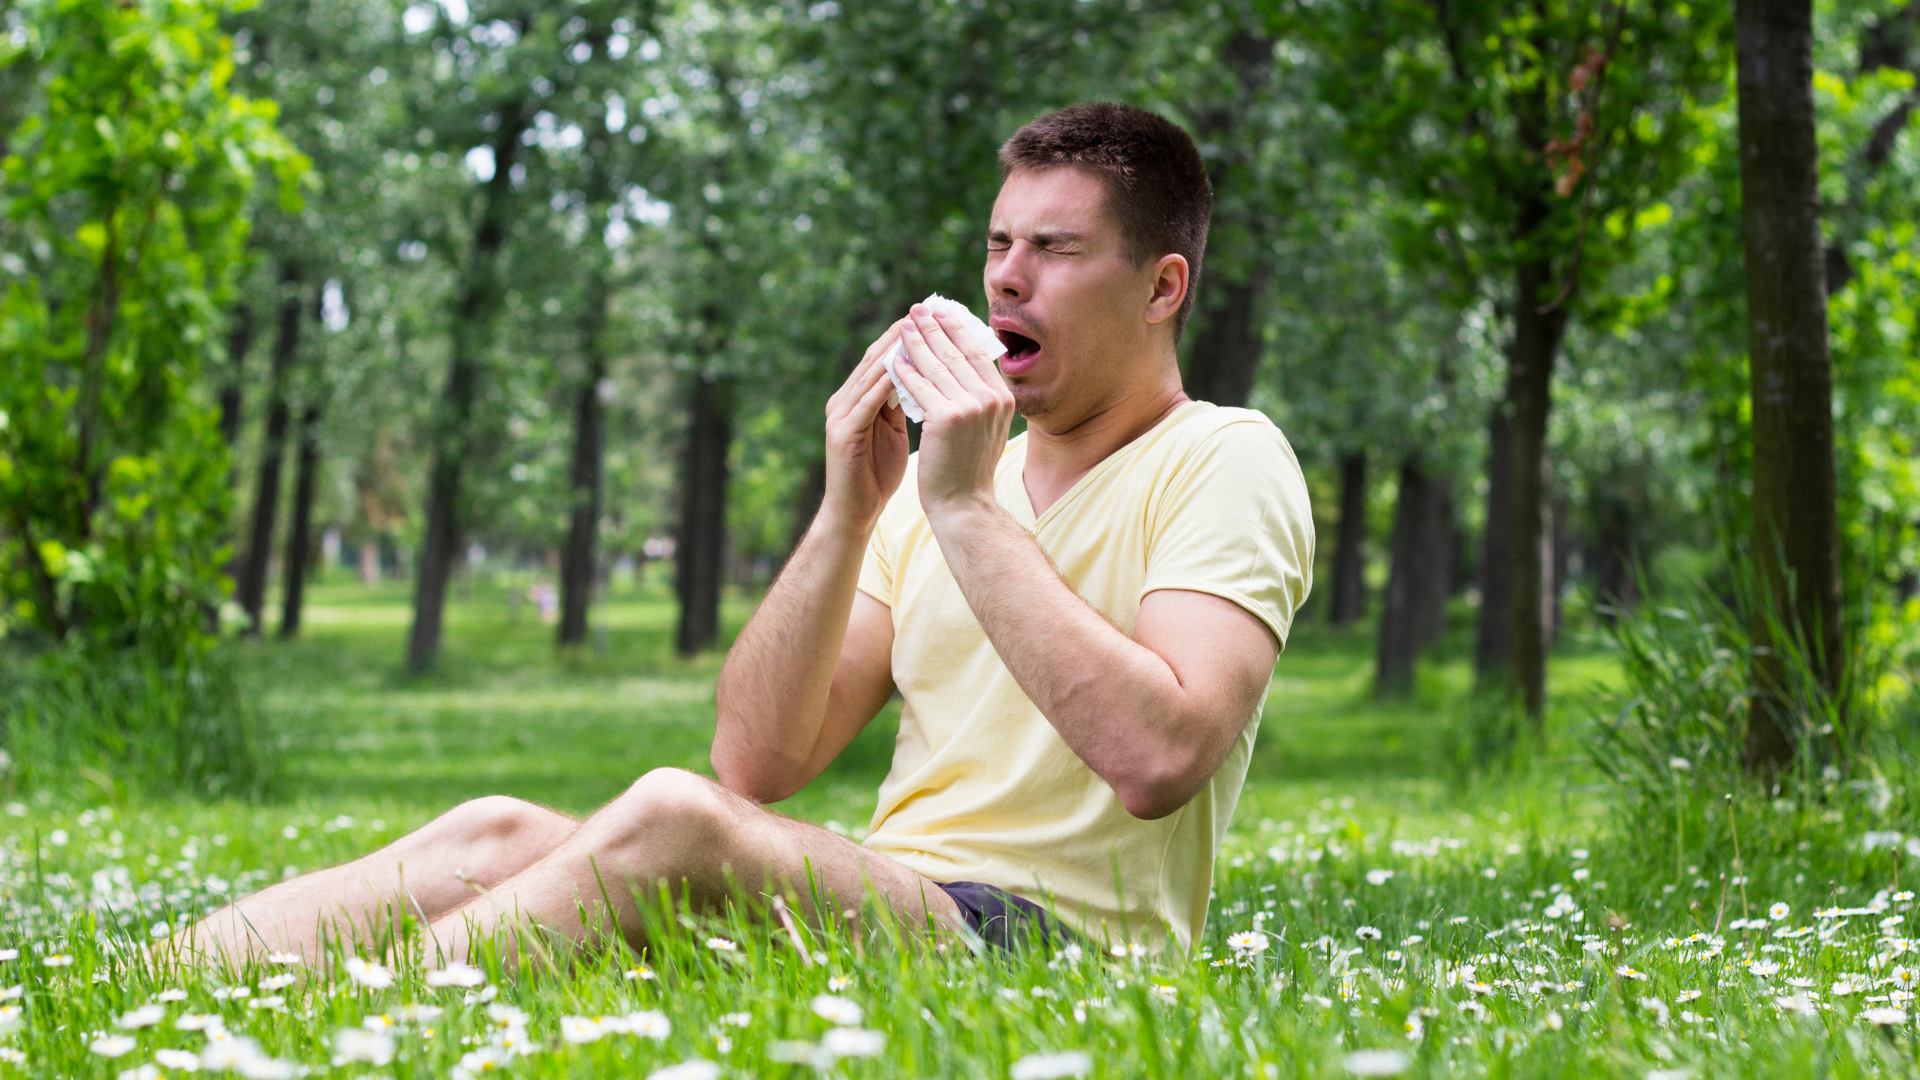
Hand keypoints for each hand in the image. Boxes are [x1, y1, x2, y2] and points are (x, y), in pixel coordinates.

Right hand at [818, 320, 911, 532]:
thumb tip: (928, 376)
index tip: (934, 318)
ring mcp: (839, 415)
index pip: (883, 357)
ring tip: (919, 333)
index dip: (907, 336)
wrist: (856, 513)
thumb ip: (902, 402)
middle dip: (902, 335)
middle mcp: (843, 400)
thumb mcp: (894, 430)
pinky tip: (904, 371)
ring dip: (895, 352)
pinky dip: (885, 384)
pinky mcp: (842, 433)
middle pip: (874, 358)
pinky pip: (867, 402)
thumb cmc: (878, 473)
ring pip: (869, 374)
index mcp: (856, 398)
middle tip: (927, 312)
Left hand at [889, 302, 1016, 520]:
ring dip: (917, 342)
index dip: (957, 330)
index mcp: (1003, 398)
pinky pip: (920, 386)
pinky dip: (904, 370)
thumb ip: (979, 396)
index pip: (977, 353)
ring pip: (937, 365)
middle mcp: (991, 398)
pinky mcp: (947, 417)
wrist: (964, 505)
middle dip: (935, 327)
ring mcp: (971, 406)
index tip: (941, 312)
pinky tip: (892, 359)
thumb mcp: (983, 427)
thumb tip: (964, 363)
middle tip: (918, 308)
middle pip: (957, 352)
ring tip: (902, 325)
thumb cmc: (968, 468)